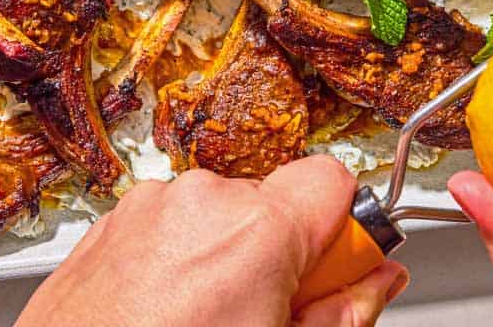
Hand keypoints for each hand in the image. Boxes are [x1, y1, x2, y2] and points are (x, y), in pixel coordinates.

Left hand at [16, 155, 408, 326]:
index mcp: (259, 229)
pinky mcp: (111, 223)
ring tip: (202, 320)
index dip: (342, 227)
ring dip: (223, 253)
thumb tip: (381, 279)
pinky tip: (165, 312)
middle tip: (266, 312)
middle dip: (280, 249)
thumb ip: (347, 310)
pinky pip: (169, 224)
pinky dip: (177, 258)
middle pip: (274, 200)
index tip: (335, 267)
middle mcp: (202, 200)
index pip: (335, 180)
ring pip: (218, 213)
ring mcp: (149, 207)